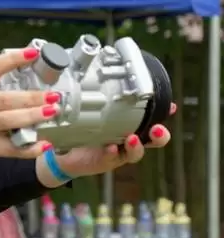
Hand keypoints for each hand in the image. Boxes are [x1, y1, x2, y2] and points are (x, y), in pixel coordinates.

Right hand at [0, 46, 56, 174]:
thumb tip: (23, 82)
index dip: (14, 59)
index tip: (33, 53)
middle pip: (6, 99)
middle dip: (32, 97)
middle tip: (53, 95)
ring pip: (9, 121)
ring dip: (33, 116)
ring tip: (52, 112)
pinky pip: (10, 148)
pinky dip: (29, 148)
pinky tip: (44, 145)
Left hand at [38, 103, 175, 186]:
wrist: (67, 151)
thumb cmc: (85, 128)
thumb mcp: (94, 111)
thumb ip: (101, 98)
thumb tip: (101, 75)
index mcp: (131, 125)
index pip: (153, 119)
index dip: (164, 114)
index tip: (170, 107)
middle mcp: (130, 140)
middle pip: (155, 141)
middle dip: (160, 136)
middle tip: (156, 129)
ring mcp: (120, 152)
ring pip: (136, 153)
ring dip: (136, 146)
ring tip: (131, 139)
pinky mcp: (107, 162)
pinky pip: (112, 159)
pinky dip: (112, 153)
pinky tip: (110, 148)